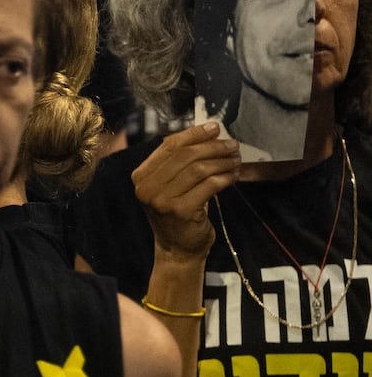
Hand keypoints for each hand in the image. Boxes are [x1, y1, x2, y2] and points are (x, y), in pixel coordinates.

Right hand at [132, 122, 238, 261]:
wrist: (177, 249)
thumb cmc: (177, 213)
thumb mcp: (169, 186)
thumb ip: (178, 163)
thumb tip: (207, 134)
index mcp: (141, 175)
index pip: (169, 146)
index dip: (194, 134)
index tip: (215, 128)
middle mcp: (147, 186)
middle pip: (185, 156)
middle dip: (213, 147)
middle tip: (232, 146)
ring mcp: (162, 200)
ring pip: (198, 169)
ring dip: (222, 161)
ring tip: (236, 160)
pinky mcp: (181, 211)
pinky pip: (209, 186)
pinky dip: (225, 178)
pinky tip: (234, 175)